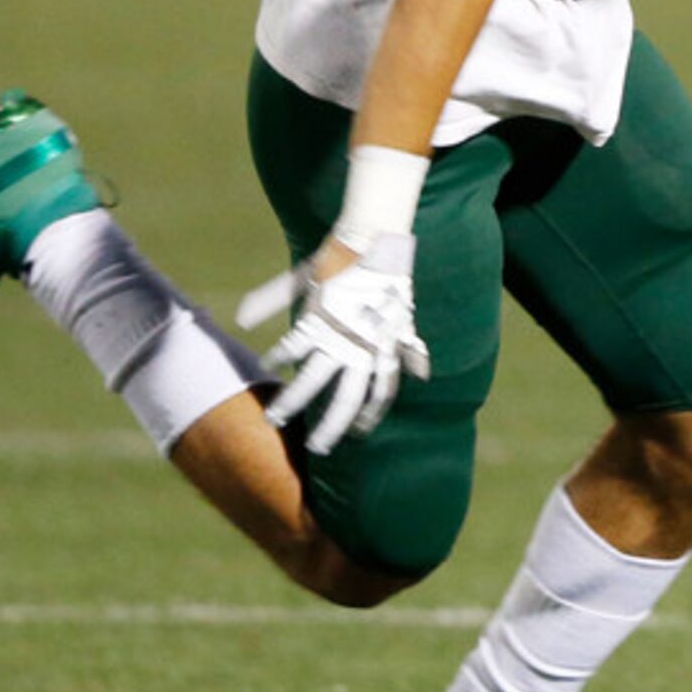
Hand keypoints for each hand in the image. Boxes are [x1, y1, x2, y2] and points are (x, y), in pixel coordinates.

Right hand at [234, 234, 431, 453]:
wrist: (377, 242)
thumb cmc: (386, 280)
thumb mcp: (403, 319)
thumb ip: (408, 349)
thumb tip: (424, 373)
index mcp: (384, 347)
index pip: (382, 390)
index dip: (372, 413)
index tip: (359, 433)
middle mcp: (364, 347)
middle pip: (348, 396)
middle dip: (333, 425)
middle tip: (320, 449)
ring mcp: (341, 333)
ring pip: (313, 379)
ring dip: (294, 400)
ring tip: (275, 417)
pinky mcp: (320, 314)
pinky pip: (294, 344)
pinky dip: (279, 355)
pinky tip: (266, 364)